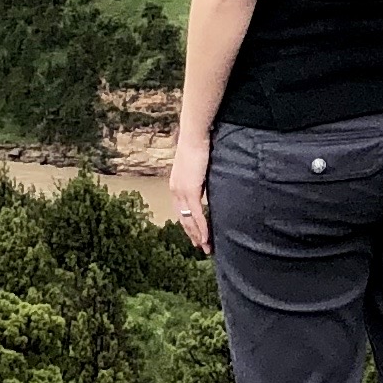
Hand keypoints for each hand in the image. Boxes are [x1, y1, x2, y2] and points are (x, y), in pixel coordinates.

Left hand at [170, 123, 213, 253]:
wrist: (194, 135)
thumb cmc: (197, 145)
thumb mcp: (196, 165)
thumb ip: (198, 176)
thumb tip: (205, 180)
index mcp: (176, 185)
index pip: (181, 211)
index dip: (188, 225)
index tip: (195, 235)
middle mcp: (176, 191)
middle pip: (183, 219)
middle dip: (193, 235)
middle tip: (201, 247)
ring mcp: (182, 192)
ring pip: (189, 220)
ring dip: (198, 235)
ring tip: (206, 247)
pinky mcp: (191, 190)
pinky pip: (197, 214)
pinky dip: (202, 227)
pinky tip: (206, 238)